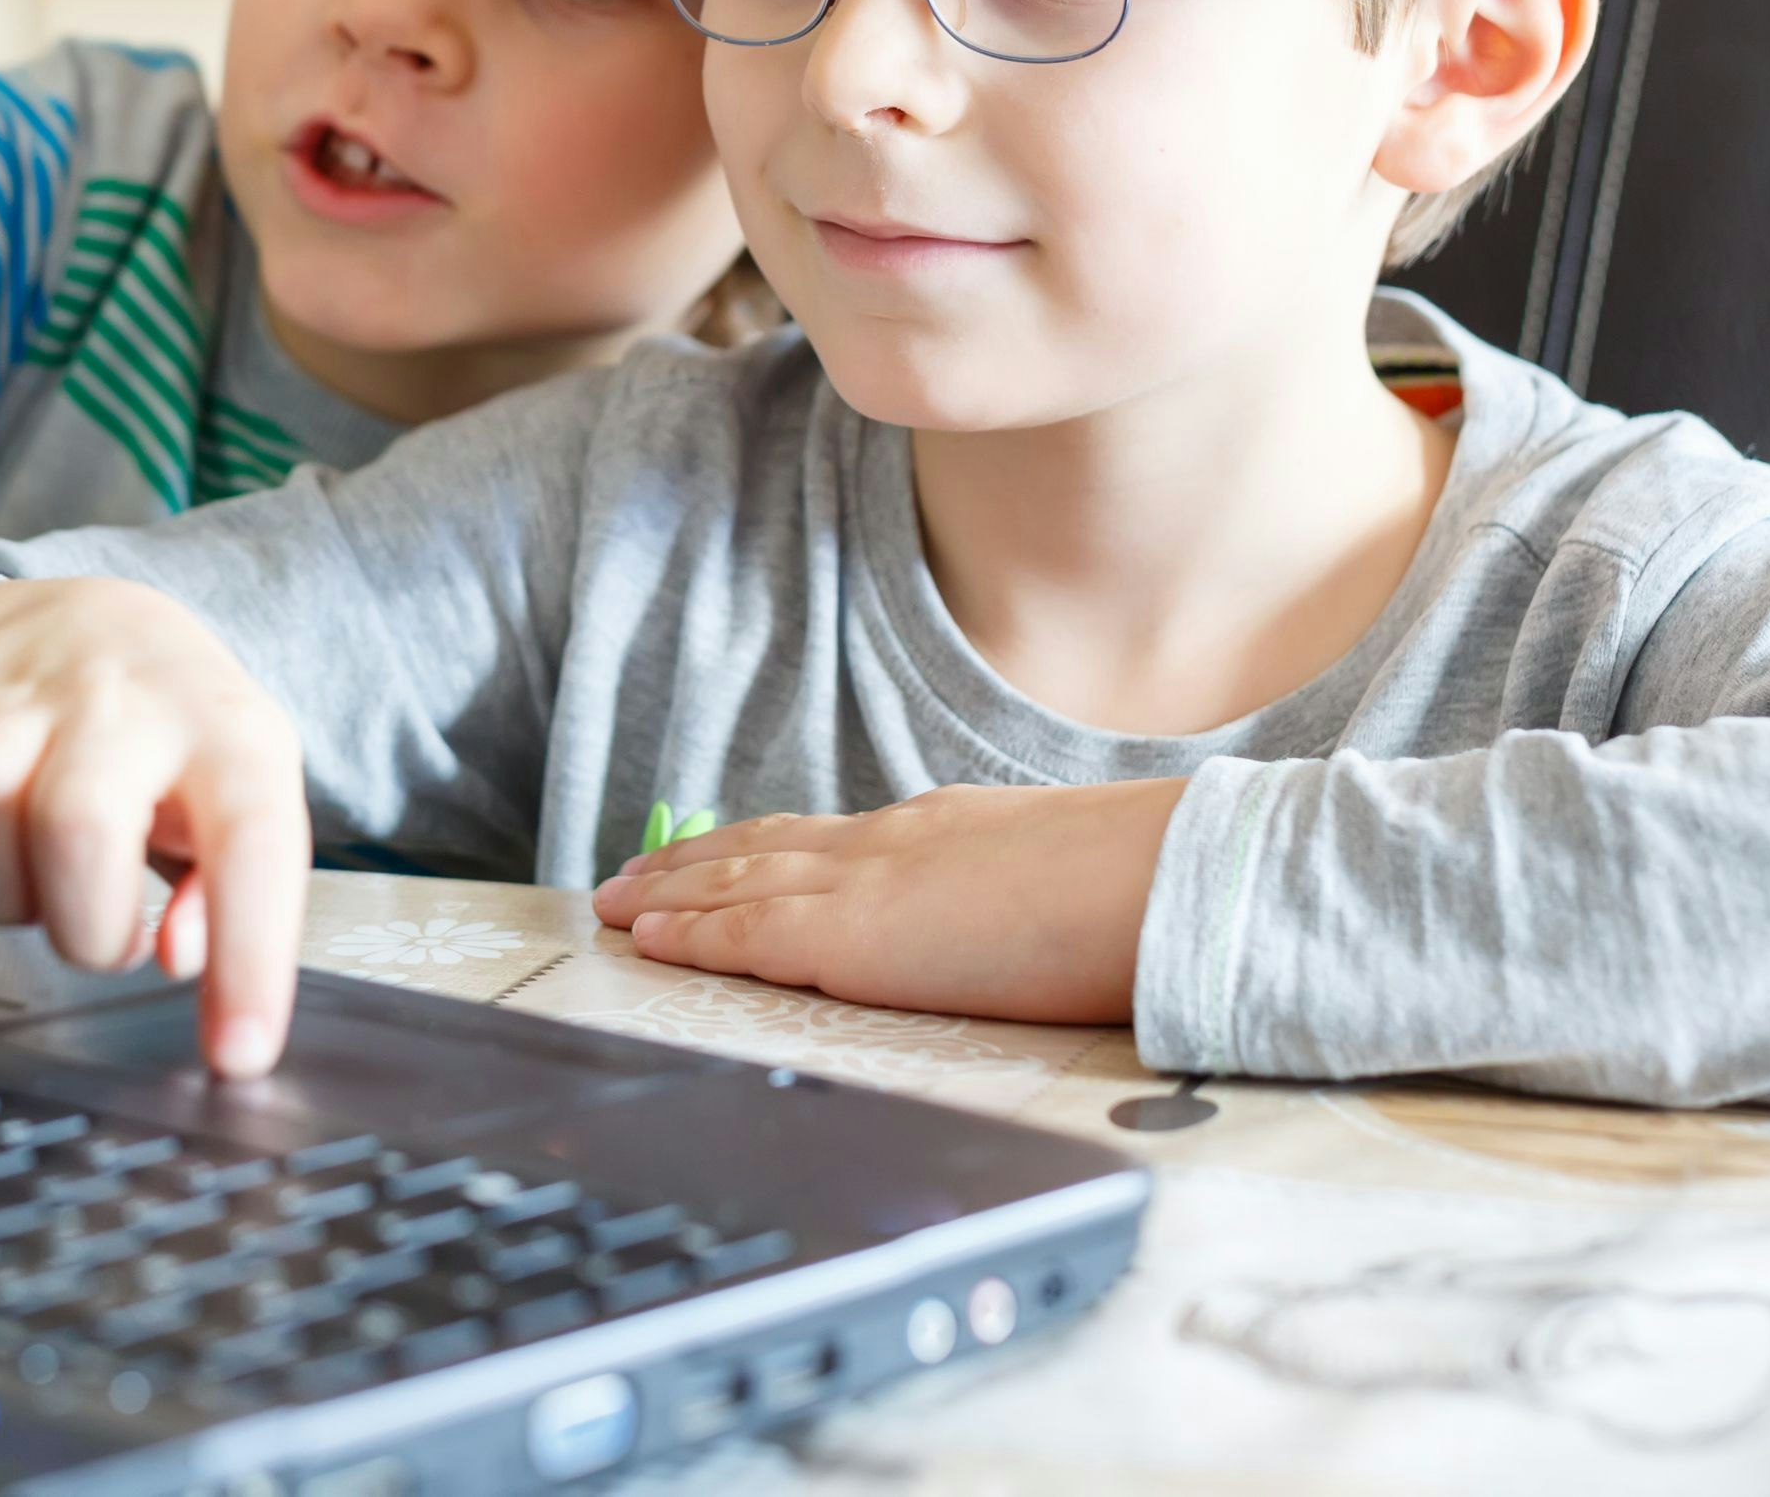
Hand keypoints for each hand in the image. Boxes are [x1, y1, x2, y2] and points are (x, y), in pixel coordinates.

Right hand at [0, 574, 308, 1077]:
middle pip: (80, 826)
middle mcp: (129, 700)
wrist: (105, 624)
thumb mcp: (244, 805)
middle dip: (84, 926)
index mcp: (230, 735)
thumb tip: (188, 956)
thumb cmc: (178, 742)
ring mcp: (27, 685)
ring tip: (33, 877)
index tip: (236, 1053)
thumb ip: (234, 890)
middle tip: (102, 930)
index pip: (253, 841)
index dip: (247, 953)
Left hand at [590, 778, 1188, 1027]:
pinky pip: (743, 934)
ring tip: (613, 904)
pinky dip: (687, 935)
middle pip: (763, 847)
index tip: (720, 852)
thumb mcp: (1064, 877)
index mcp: (941, 830)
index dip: (763, 844)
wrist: (1156, 880)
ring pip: (735, 882)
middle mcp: (887, 843)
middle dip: (692, 864)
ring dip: (667, 894)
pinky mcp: (848, 939)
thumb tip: (1032, 917)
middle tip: (631, 875)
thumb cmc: (1139, 888)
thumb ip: (1020, 892)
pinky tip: (644, 939)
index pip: (829, 836)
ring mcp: (864, 884)